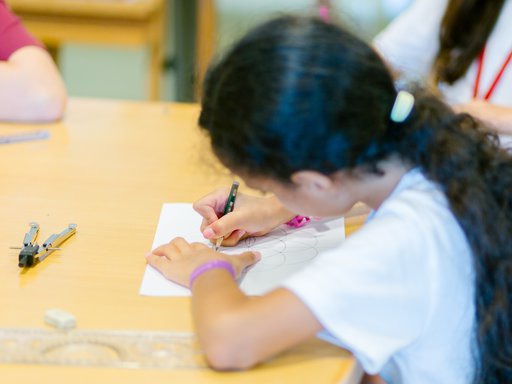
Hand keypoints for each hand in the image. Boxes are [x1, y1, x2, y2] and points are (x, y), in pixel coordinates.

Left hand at [146, 237, 260, 287]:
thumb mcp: (238, 262)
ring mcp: (179, 259)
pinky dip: (152, 259)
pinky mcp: (170, 269)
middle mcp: (190, 251)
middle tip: (173, 247)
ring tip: (157, 251)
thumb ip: (247, 258)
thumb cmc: (224, 269)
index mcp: (204, 250)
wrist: (213, 276)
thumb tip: (259, 255)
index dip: (193, 246)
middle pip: (180, 243)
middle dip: (176, 244)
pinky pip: (158, 262)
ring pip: (168, 249)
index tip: (193, 248)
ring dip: (162, 249)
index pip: (196, 244)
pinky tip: (147, 257)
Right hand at [193, 189, 294, 245]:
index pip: (200, 206)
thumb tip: (206, 234)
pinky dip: (230, 238)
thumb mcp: (241, 218)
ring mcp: (222, 216)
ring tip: (239, 231)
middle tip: (232, 231)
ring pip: (212, 233)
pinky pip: (220, 237)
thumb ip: (223, 226)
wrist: (274, 217)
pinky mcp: (227, 225)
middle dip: (218, 231)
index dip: (208, 218)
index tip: (221, 224)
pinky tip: (240, 233)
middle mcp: (217, 205)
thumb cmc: (260, 212)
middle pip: (204, 222)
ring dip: (225, 236)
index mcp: (219, 196)